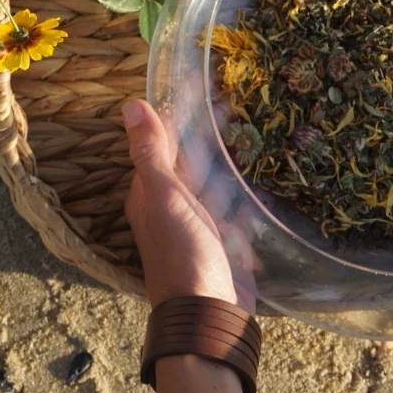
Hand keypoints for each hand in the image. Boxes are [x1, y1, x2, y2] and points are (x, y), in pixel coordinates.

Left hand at [123, 98, 252, 310]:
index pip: (165, 138)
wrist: (209, 315)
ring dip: (227, 156)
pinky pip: (234, 207)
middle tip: (232, 96)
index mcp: (152, 192)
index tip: (198, 77)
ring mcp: (200, 224)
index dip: (179, 108)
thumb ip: (150, 153)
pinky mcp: (226, 241)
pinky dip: (245, 190)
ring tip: (250, 127)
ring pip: (213, 180)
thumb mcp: (165, 198)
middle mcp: (173, 205)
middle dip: (206, 128)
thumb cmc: (183, 255)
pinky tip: (261, 178)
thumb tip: (131, 105)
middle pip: (190, 156)